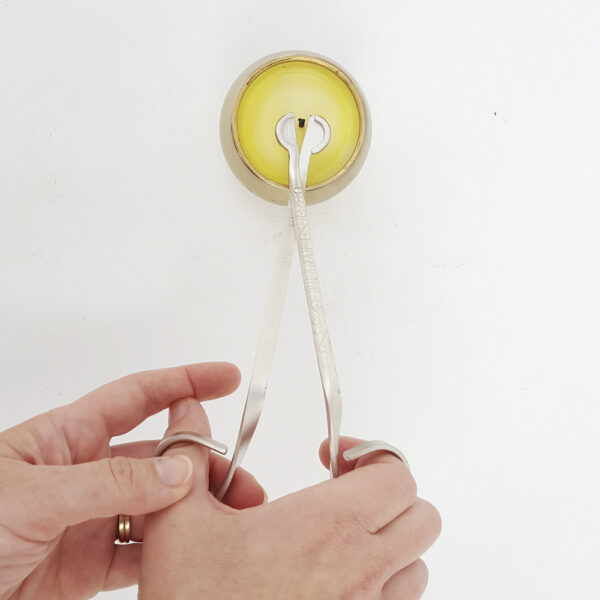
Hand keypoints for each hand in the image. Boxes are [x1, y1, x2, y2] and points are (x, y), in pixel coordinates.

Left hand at [0, 362, 265, 599]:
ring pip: (158, 505)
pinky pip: (141, 553)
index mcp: (67, 437)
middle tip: (238, 475)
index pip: (138, 397)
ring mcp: (90, 518)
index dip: (184, 382)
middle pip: (159, 456)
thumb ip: (107, 483)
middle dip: (203, 459)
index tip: (226, 378)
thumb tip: (178, 472)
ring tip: (227, 514)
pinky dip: (170, 552)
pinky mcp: (87, 565)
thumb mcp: (31, 495)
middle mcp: (85, 472)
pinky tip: (190, 552)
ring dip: (194, 508)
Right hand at [139, 399, 441, 598]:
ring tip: (344, 539)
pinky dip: (385, 585)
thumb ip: (190, 459)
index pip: (395, 473)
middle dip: (388, 494)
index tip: (335, 457)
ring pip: (416, 565)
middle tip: (346, 493)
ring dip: (390, 543)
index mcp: (326, 526)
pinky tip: (339, 581)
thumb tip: (188, 415)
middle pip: (421, 516)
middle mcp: (360, 570)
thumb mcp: (179, 523)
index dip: (371, 454)